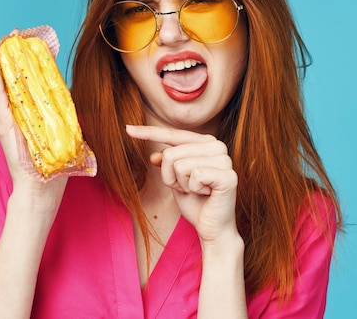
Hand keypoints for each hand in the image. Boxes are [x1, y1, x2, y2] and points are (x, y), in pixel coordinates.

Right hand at [0, 31, 66, 197]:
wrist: (41, 190)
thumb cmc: (50, 166)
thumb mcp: (59, 132)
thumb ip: (61, 113)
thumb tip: (74, 95)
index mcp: (15, 116)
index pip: (4, 84)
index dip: (9, 64)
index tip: (22, 46)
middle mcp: (3, 116)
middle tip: (7, 42)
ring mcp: (1, 121)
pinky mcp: (4, 126)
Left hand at [125, 125, 238, 243]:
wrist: (212, 228)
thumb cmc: (195, 203)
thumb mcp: (174, 179)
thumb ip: (166, 163)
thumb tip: (154, 156)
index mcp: (205, 142)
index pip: (172, 134)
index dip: (148, 132)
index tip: (128, 129)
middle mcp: (217, 146)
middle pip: (171, 154)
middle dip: (172, 177)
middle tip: (189, 189)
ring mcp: (225, 159)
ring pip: (180, 165)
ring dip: (182, 185)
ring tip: (198, 191)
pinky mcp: (229, 175)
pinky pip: (195, 175)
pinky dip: (193, 189)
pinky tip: (206, 194)